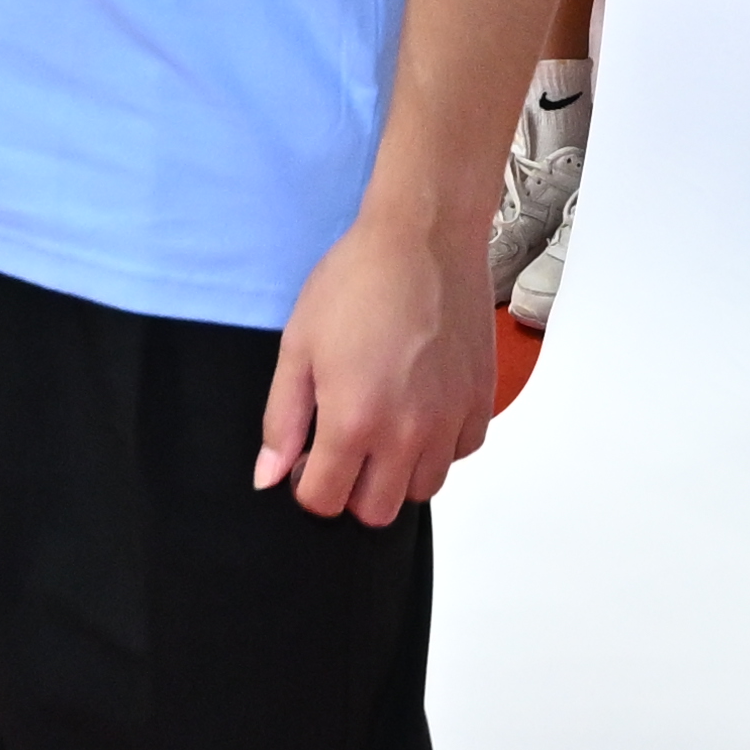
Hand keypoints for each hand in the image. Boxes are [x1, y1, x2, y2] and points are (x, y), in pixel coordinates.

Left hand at [254, 195, 503, 526]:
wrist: (424, 238)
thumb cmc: (355, 282)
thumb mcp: (298, 346)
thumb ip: (282, 420)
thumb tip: (269, 477)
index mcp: (353, 422)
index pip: (325, 501)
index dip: (306, 485)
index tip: (307, 456)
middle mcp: (406, 434)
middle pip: (376, 512)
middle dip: (351, 490)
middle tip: (343, 446)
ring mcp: (449, 421)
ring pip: (422, 490)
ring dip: (397, 474)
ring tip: (384, 428)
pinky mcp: (480, 402)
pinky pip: (459, 454)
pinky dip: (439, 447)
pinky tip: (421, 409)